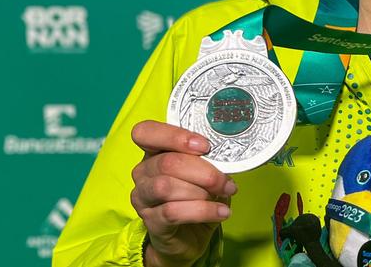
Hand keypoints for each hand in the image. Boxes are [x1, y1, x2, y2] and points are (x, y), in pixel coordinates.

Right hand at [130, 120, 234, 266]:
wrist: (188, 238)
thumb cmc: (198, 198)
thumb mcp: (207, 174)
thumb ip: (211, 160)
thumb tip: (228, 154)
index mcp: (155, 152)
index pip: (146, 132)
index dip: (174, 136)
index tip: (205, 146)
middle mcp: (143, 172)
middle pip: (166, 162)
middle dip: (204, 172)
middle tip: (226, 181)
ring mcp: (143, 197)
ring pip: (165, 187)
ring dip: (201, 191)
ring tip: (222, 196)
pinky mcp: (150, 221)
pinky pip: (173, 212)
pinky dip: (203, 211)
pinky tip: (220, 212)